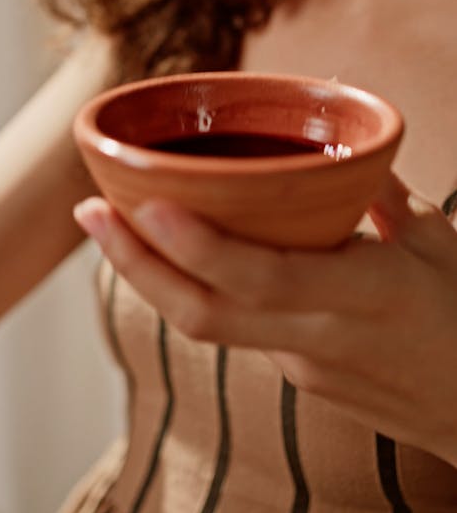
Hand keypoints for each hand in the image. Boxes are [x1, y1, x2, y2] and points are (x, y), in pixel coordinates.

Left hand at [73, 174, 456, 466]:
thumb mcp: (439, 242)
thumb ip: (382, 190)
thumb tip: (346, 134)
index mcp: (364, 295)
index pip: (264, 277)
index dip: (198, 247)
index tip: (144, 205)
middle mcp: (321, 337)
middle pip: (205, 313)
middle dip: (137, 265)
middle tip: (90, 212)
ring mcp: (302, 366)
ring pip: (208, 325)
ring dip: (152, 279)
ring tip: (113, 227)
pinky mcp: (296, 379)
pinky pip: (233, 330)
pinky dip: (195, 292)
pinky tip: (176, 257)